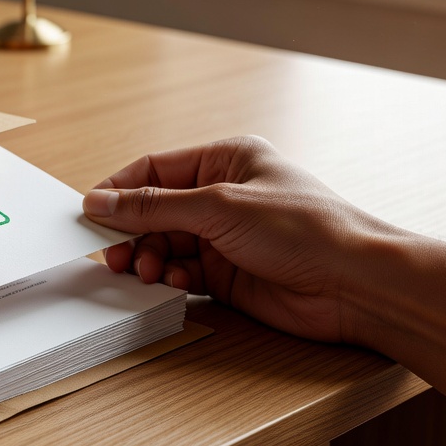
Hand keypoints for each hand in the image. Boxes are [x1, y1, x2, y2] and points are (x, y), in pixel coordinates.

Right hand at [82, 135, 400, 345]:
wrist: (356, 284)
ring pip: (165, 245)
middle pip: (155, 211)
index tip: (89, 213)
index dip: (119, 191)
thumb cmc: (307, 230)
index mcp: (226, 160)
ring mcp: (226, 237)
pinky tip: (172, 285)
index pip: (155, 169)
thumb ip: (154, 206)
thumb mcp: (219, 206)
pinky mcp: (229, 275)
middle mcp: (224, 196)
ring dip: (149, 259)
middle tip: (113, 254)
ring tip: (145, 272)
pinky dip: (169, 280)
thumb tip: (101, 202)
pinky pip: (182, 274)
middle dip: (132, 233)